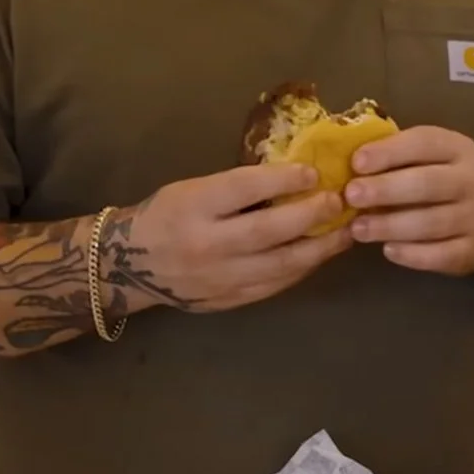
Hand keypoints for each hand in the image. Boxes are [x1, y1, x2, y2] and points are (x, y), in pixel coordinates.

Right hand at [134, 163, 353, 312]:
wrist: (128, 265)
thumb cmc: (168, 214)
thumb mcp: (194, 189)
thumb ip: (239, 187)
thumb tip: (298, 177)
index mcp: (193, 206)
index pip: (245, 188)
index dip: (284, 179)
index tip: (314, 173)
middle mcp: (206, 244)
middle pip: (268, 231)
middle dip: (311, 215)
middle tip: (339, 201)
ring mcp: (218, 278)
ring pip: (280, 265)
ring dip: (320, 248)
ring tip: (346, 231)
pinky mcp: (228, 301)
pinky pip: (275, 285)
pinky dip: (302, 268)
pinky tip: (320, 254)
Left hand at [343, 126, 473, 275]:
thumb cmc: (439, 179)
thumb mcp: (426, 157)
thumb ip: (395, 156)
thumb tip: (349, 163)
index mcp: (457, 149)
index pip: (425, 143)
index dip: (390, 152)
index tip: (357, 162)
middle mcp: (472, 181)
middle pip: (429, 184)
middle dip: (387, 189)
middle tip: (352, 196)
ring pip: (432, 222)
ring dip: (391, 225)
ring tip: (358, 229)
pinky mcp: (471, 250)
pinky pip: (441, 255)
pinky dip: (412, 254)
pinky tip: (388, 251)